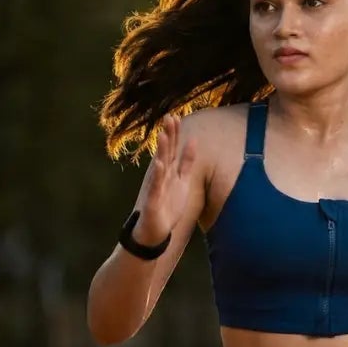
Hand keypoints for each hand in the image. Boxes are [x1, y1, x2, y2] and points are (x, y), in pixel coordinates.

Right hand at [137, 114, 198, 243]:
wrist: (155, 231)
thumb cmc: (168, 205)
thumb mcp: (183, 181)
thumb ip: (187, 162)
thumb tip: (193, 141)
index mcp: (170, 171)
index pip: (173, 148)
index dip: (175, 133)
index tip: (177, 115)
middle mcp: (162, 176)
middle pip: (166, 152)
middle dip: (168, 135)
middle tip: (169, 116)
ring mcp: (157, 186)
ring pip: (160, 165)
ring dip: (162, 150)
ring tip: (164, 134)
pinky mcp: (154, 200)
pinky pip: (157, 186)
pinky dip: (158, 176)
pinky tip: (160, 165)